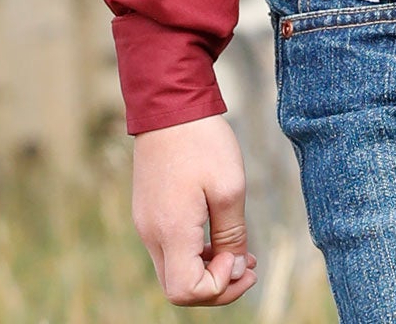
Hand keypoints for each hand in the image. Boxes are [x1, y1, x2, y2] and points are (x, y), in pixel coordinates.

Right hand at [132, 114, 258, 305]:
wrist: (169, 104)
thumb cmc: (202, 143)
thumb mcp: (230, 187)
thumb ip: (232, 234)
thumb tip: (234, 268)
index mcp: (171, 231)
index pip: (187, 291)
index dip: (220, 287)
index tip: (242, 257)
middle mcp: (151, 234)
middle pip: (179, 288)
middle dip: (218, 285)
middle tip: (249, 266)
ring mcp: (146, 223)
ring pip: (174, 269)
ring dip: (208, 269)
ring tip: (241, 252)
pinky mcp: (148, 211)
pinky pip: (170, 248)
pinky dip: (195, 252)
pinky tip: (219, 233)